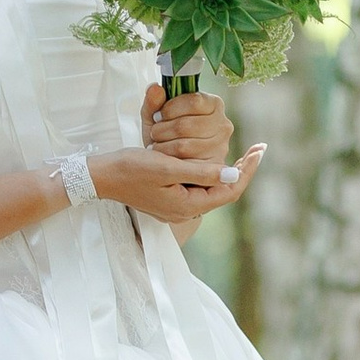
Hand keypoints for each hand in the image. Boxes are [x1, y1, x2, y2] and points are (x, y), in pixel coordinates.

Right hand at [91, 141, 265, 224]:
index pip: (229, 190)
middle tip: (256, 149)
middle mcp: (185, 210)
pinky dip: (209, 173)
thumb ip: (201, 171)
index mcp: (187, 205)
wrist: (101, 177)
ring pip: (211, 189)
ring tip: (242, 154)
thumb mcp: (167, 166)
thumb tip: (233, 173)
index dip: (247, 171)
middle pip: (223, 191)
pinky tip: (214, 160)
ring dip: (226, 172)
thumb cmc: (130, 169)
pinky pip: (197, 188)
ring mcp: (176, 207)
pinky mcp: (169, 199)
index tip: (259, 150)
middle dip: (241, 171)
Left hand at [143, 79, 233, 168]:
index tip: (157, 116)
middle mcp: (223, 124)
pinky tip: (164, 157)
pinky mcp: (213, 166)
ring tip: (156, 144)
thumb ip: (153, 101)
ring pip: (184, 145)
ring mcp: (221, 147)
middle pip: (187, 124)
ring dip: (163, 146)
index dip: (170, 108)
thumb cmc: (165, 134)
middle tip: (154, 133)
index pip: (193, 101)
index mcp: (213, 104)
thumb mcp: (156, 115)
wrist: (169, 162)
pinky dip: (169, 160)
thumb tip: (154, 88)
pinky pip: (185, 163)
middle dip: (162, 129)